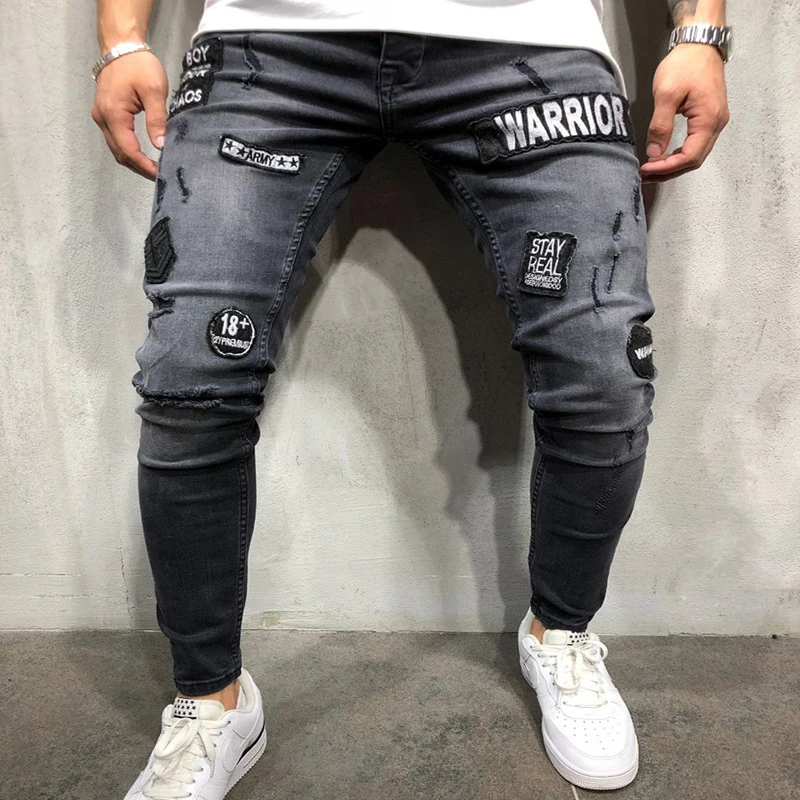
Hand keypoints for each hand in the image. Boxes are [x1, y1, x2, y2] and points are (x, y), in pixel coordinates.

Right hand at [91, 51, 167, 180]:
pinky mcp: (105, 114)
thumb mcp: (154, 91)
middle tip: (159, 175)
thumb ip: (157, 120)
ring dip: (133, 161)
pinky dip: (128, 150)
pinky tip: (142, 155)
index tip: (159, 173)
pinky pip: (115, 139)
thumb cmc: (138, 65)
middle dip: (139, 168)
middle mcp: (102, 118)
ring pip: (116, 148)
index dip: (144, 166)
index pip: (128, 150)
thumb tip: (160, 145)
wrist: (121, 46)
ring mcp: (101, 116)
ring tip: (153, 168)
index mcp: (114, 114)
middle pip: (119, 154)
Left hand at [640, 44, 729, 182]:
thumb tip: (654, 153)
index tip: (646, 168)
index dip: (667, 167)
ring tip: (652, 169)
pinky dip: (679, 154)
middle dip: (669, 171)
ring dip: (674, 165)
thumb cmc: (685, 63)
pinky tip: (664, 156)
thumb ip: (660, 126)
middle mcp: (717, 123)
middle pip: (694, 160)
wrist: (700, 43)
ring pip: (696, 154)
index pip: (689, 156)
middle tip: (646, 175)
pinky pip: (696, 144)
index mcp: (709, 119)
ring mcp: (715, 120)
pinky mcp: (709, 117)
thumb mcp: (667, 94)